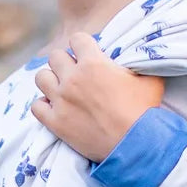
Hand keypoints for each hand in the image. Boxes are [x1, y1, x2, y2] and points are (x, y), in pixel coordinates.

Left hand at [30, 31, 165, 162]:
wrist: (135, 147)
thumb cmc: (144, 113)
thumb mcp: (150, 81)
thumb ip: (140, 63)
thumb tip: (142, 54)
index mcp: (93, 63)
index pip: (77, 39)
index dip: (83, 46)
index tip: (88, 56)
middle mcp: (73, 78)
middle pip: (55, 57)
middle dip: (65, 63)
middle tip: (76, 75)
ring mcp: (62, 101)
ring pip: (41, 78)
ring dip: (51, 82)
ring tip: (62, 90)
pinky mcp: (56, 123)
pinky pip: (36, 106)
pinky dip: (44, 106)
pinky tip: (56, 109)